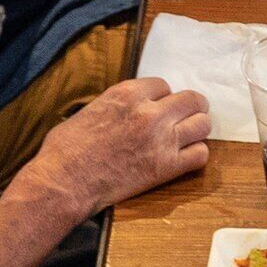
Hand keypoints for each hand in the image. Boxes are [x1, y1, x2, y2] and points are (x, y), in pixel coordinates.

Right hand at [14, 77, 212, 217]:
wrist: (63, 182)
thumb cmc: (65, 150)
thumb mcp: (89, 111)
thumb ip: (117, 106)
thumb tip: (129, 110)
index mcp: (127, 94)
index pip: (164, 85)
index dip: (163, 97)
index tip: (159, 107)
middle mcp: (149, 113)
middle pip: (192, 100)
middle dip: (191, 107)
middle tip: (188, 117)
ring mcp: (161, 140)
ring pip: (203, 125)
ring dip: (197, 129)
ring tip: (188, 136)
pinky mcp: (166, 167)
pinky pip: (201, 154)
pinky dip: (196, 154)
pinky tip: (185, 158)